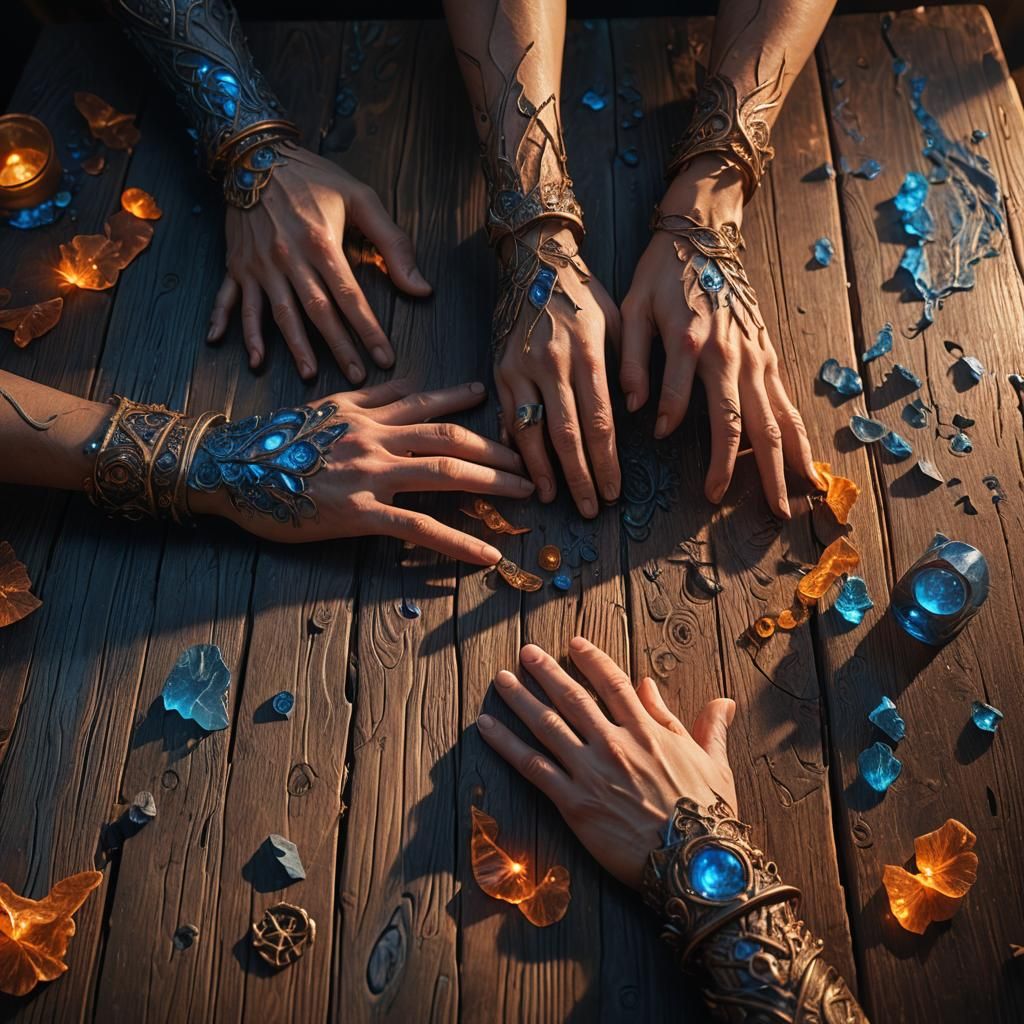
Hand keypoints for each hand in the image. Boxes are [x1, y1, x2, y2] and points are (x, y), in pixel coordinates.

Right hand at [191, 379, 531, 562]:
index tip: (495, 399)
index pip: (428, 403)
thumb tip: (402, 380)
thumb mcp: (322, 406)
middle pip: (451, 437)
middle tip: (531, 461)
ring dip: (492, 483)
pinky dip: (457, 542)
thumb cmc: (271, 443)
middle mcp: (375, 436)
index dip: (465, 401)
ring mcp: (368, 473)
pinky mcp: (358, 512)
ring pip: (444, 471)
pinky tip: (487, 555)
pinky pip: (418, 526)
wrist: (227, 469)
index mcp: (366, 413)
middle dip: (497, 449)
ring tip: (526, 494)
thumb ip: (366, 396)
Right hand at [207, 147, 431, 382]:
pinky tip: (241, 353)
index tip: (385, 358)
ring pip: (277, 314)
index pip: (351, 298)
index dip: (369, 331)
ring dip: (293, 347)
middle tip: (356, 378)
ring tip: (309, 374)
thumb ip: (393, 244)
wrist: (255, 155)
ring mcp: (260, 265)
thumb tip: (421, 288)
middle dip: (339, 348)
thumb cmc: (313, 177)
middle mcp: (288, 258)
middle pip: (317, 313)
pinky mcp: (238, 265)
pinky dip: (230, 326)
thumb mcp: (360, 198)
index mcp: (321, 243)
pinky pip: (232, 300)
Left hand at [476, 637, 736, 888]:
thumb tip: (717, 700)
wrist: (695, 864)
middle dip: (546, 671)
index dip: (591, 660)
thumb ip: (706, 728)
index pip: (613, 683)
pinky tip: (486, 726)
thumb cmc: (710, 816)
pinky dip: (505, 743)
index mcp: (647, 731)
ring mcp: (591, 771)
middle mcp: (614, 744)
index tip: (574, 643)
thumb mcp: (713, 764)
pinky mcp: (573, 802)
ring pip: (547, 725)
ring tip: (501, 680)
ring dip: (520, 698)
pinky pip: (531, 766)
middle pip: (572, 698)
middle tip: (526, 651)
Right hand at [494, 224, 620, 517]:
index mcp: (586, 354)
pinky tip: (523, 470)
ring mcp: (520, 369)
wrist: (536, 261)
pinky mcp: (500, 370)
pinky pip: (508, 417)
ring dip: (543, 471)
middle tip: (589, 509)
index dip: (606, 463)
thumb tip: (636, 412)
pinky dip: (515, 447)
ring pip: (530, 432)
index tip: (614, 492)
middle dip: (579, 477)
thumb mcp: (616, 322)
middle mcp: (551, 364)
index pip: (599, 423)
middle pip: (566, 436)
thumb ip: (626, 367)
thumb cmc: (585, 294)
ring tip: (553, 498)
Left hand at [619, 157, 815, 517]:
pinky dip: (797, 434)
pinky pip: (786, 401)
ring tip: (797, 500)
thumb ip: (632, 360)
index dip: (669, 422)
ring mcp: (755, 356)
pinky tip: (806, 463)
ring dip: (786, 462)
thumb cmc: (662, 273)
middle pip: (747, 424)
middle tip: (767, 513)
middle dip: (754, 472)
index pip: (681, 402)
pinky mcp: (767, 354)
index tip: (657, 437)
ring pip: (777, 418)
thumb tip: (633, 408)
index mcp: (691, 343)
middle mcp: (731, 355)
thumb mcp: (633, 309)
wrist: (704, 233)